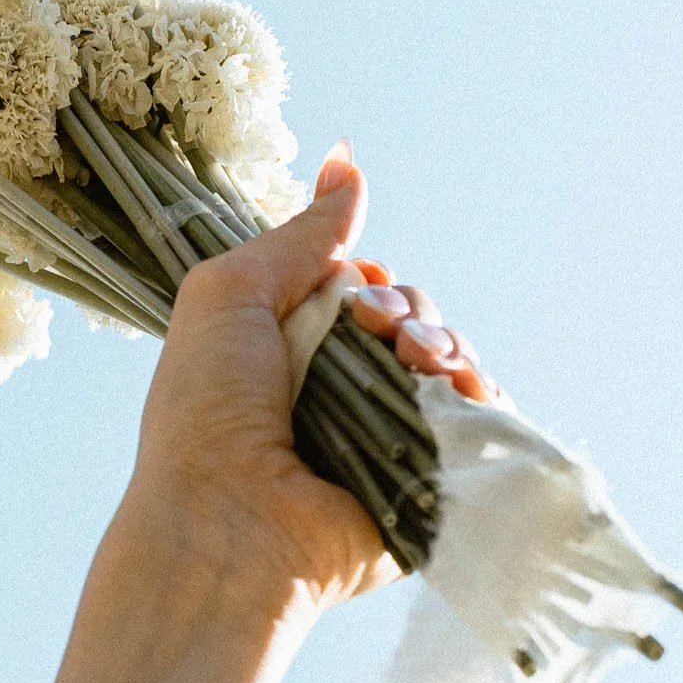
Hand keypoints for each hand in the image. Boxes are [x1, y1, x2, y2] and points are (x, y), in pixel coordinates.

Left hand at [121, 142, 491, 623]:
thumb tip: (347, 158)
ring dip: (443, 341)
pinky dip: (476, 391)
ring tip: (414, 357)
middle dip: (407, 308)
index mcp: (293, 347)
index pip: (362, 292)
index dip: (372, 278)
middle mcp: (343, 391)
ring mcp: (387, 437)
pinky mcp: (427, 482)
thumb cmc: (206, 412)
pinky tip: (451, 384)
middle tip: (377, 325)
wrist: (230, 524)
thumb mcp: (231, 293)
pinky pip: (477, 422)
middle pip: (413, 319)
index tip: (358, 283)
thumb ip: (301, 232)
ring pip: (450, 362)